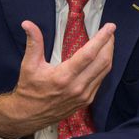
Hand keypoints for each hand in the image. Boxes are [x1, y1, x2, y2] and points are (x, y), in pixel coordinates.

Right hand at [0, 20, 115, 138]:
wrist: (29, 115)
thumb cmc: (29, 90)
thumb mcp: (29, 65)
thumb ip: (34, 43)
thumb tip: (28, 24)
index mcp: (64, 77)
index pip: (89, 54)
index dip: (101, 39)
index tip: (109, 27)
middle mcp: (77, 87)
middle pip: (102, 61)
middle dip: (109, 44)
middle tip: (110, 31)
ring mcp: (84, 95)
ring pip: (104, 71)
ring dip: (109, 54)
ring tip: (108, 41)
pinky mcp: (87, 100)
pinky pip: (100, 80)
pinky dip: (103, 67)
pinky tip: (102, 58)